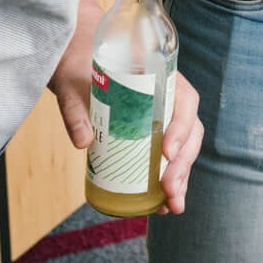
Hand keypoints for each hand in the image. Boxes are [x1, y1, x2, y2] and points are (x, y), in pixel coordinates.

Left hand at [49, 0, 203, 213]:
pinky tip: (164, 201)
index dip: (181, 127)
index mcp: (160, 77)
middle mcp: (168, 96)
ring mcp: (163, 115)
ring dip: (183, 176)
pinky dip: (171, 177)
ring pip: (185, 145)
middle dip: (184, 164)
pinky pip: (170, 154)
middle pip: (190, 130)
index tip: (166, 153)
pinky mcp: (152, 131)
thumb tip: (83, 142)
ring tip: (173, 206)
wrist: (75, 57)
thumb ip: (76, 110)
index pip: (184, 100)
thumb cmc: (77, 66)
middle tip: (171, 194)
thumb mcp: (72, 86)